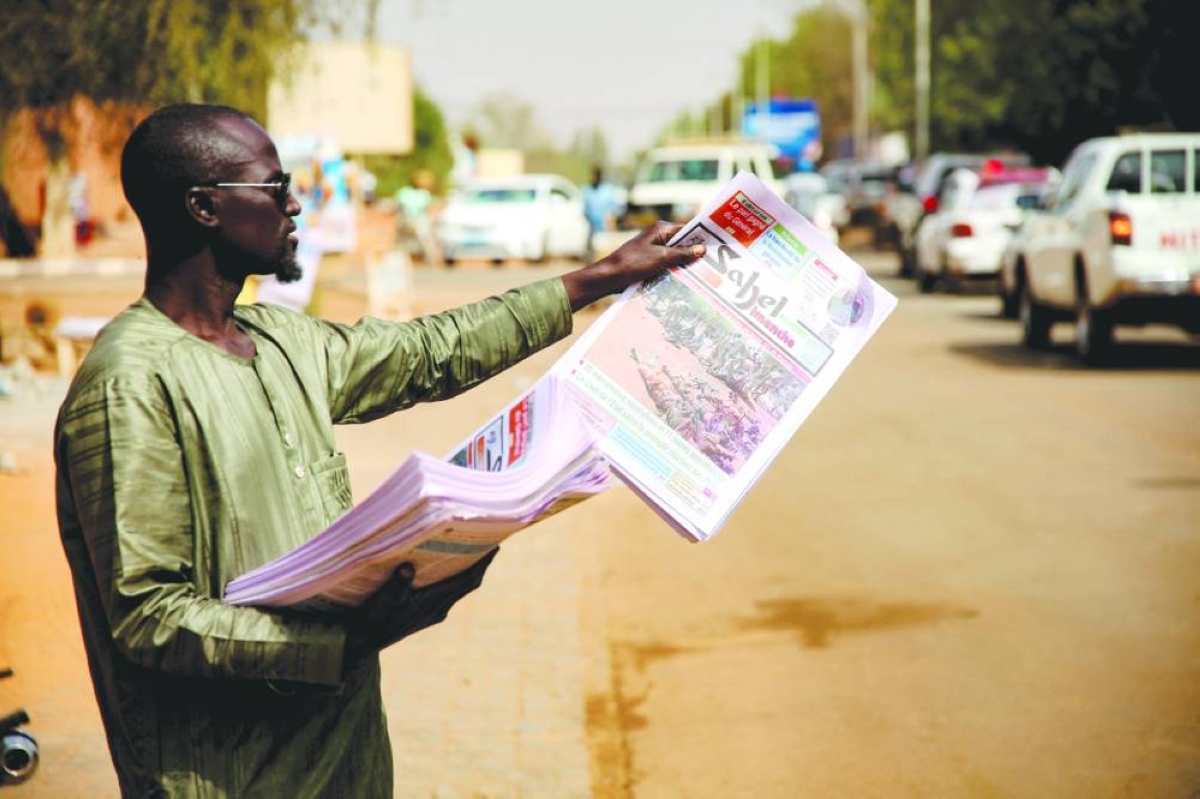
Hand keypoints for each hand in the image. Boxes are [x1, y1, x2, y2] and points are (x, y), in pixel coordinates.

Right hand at [344, 548, 499, 667]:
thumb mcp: (386, 598)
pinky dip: (451, 578)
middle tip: (487, 540)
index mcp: (436, 603)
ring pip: (457, 588)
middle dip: (478, 563)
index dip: (483, 564)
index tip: (495, 546)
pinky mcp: (425, 614)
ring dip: (465, 570)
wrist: (365, 640)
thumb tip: (407, 568)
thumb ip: (398, 583)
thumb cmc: (376, 618)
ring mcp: (433, 612)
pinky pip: (446, 592)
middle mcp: (440, 608)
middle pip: (467, 583)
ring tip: (470, 549)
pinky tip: (444, 567)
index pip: (468, 581)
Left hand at [561, 221, 704, 311]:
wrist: (609, 277)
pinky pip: (668, 265)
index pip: (688, 230)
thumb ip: (682, 254)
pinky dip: (675, 271)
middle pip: (683, 244)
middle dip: (696, 253)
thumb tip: (702, 249)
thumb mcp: (661, 258)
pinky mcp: (650, 262)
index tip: (718, 246)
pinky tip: (686, 281)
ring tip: (705, 274)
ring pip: (676, 256)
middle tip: (715, 264)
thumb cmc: (633, 264)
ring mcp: (654, 250)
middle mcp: (658, 237)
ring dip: (686, 264)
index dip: (702, 237)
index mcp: (661, 229)